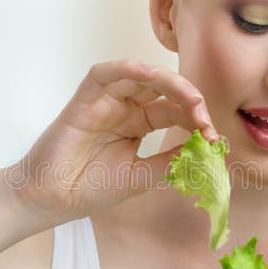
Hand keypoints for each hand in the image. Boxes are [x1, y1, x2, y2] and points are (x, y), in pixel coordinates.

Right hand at [10, 60, 217, 225]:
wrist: (53, 199)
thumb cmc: (91, 188)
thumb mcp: (142, 176)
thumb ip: (170, 161)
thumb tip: (205, 150)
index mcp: (139, 124)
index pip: (175, 112)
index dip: (197, 120)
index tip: (214, 137)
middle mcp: (125, 108)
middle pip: (163, 91)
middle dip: (189, 99)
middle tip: (205, 117)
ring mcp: (106, 101)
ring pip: (140, 77)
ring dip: (168, 82)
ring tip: (190, 97)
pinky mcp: (85, 98)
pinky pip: (106, 74)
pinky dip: (128, 69)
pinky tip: (149, 74)